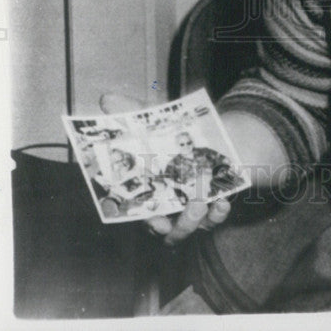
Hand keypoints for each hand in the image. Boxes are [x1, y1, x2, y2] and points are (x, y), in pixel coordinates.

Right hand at [99, 92, 231, 243]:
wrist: (215, 134)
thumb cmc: (177, 136)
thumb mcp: (156, 122)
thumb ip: (133, 113)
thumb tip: (107, 99)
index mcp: (152, 195)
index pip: (146, 216)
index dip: (148, 221)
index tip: (154, 219)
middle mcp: (173, 209)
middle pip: (172, 232)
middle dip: (179, 226)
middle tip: (186, 207)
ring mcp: (196, 210)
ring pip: (195, 227)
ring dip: (197, 219)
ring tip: (201, 200)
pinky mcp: (217, 204)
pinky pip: (218, 216)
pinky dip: (220, 212)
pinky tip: (223, 199)